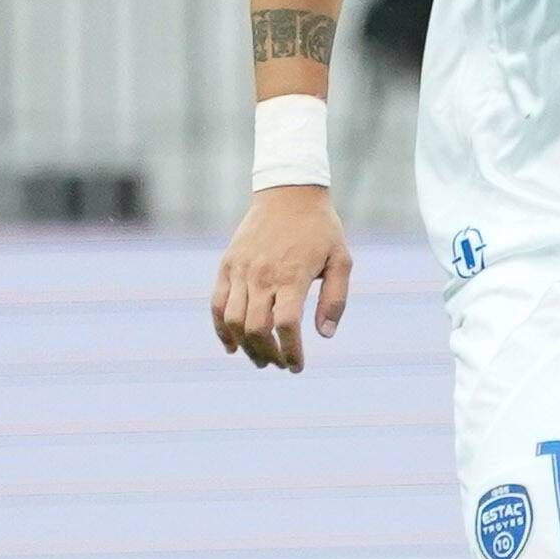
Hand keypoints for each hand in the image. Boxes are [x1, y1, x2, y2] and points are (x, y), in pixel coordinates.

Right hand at [212, 186, 352, 371]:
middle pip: (257, 329)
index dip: (292, 352)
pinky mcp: (228, 265)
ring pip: (233, 321)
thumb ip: (336, 299)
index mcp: (293, 275)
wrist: (289, 192)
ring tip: (260, 359)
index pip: (286, 325)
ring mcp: (242, 270)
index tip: (297, 366)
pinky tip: (232, 346)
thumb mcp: (341, 260)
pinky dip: (220, 329)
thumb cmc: (320, 228)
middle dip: (268, 355)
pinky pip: (217, 304)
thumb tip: (325, 335)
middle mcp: (263, 275)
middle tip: (280, 365)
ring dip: (245, 347)